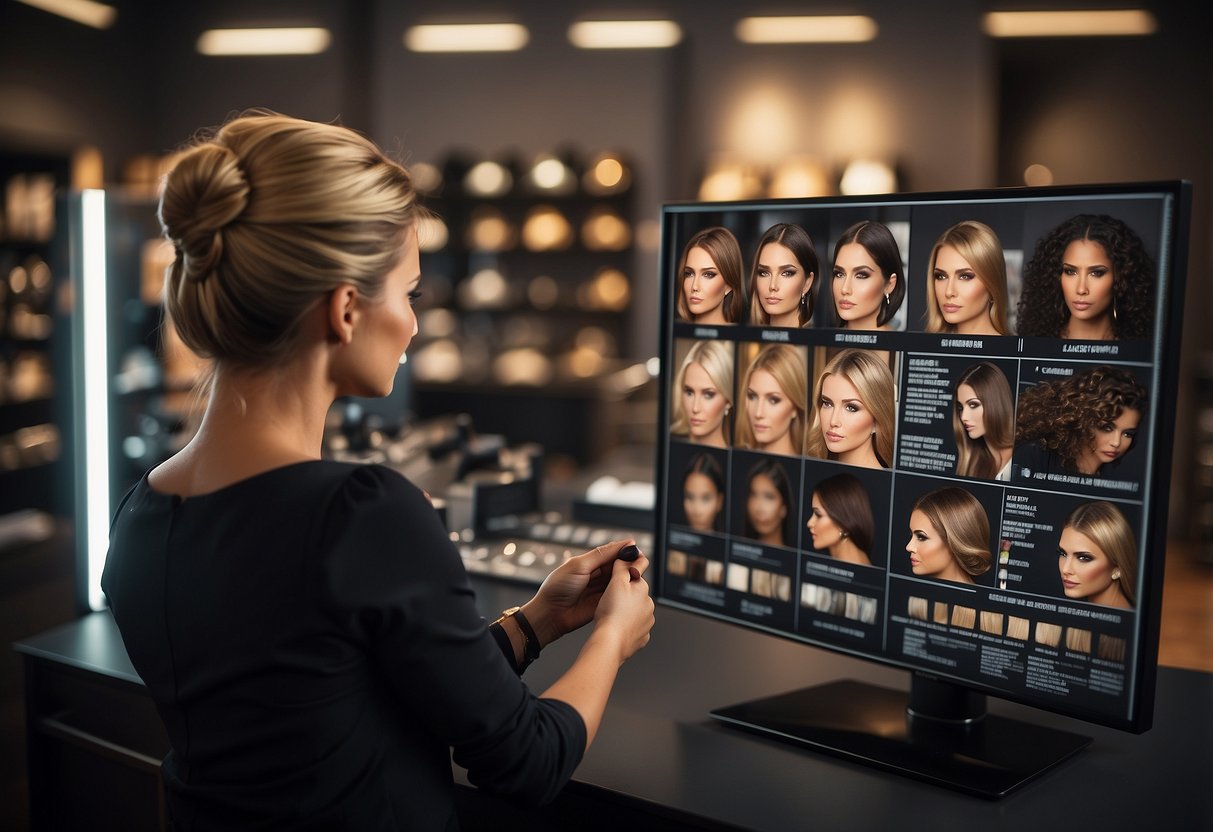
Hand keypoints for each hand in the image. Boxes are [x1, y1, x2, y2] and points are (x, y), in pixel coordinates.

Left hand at [523, 539, 639, 647]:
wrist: (550, 614)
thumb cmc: (558, 587)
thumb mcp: (579, 566)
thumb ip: (601, 555)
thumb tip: (623, 543)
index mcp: (589, 562)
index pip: (611, 553)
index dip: (624, 551)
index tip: (637, 549)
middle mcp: (596, 574)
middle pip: (618, 566)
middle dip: (629, 563)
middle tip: (641, 562)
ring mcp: (600, 589)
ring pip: (620, 579)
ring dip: (629, 576)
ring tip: (637, 573)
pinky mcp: (603, 603)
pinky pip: (617, 595)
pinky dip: (625, 591)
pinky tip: (632, 587)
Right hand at [591, 554, 654, 662]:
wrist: (610, 642)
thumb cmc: (611, 613)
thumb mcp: (616, 582)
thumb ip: (623, 567)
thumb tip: (629, 555)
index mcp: (643, 590)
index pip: (636, 576)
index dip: (624, 576)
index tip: (616, 578)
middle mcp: (649, 606)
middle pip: (636, 595)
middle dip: (625, 596)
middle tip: (609, 600)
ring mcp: (647, 623)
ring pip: (636, 612)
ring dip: (626, 612)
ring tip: (611, 615)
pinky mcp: (642, 638)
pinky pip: (634, 628)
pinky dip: (627, 627)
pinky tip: (616, 627)